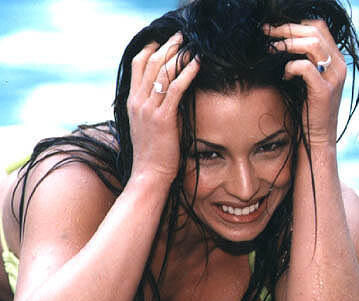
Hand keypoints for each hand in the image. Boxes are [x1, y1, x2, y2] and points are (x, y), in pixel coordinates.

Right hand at [127, 32, 199, 181]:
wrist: (149, 174)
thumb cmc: (151, 153)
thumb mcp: (147, 126)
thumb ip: (154, 108)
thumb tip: (171, 95)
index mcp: (132, 102)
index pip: (138, 65)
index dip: (151, 49)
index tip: (165, 42)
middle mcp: (137, 102)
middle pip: (150, 63)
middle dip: (166, 46)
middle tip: (181, 38)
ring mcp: (148, 110)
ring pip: (162, 72)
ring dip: (178, 56)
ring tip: (191, 47)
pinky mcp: (163, 119)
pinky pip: (175, 89)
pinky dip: (186, 74)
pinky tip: (196, 64)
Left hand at [264, 20, 346, 148]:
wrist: (316, 138)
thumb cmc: (306, 111)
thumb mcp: (305, 82)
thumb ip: (300, 63)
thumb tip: (278, 45)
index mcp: (335, 59)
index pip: (318, 27)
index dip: (295, 24)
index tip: (273, 29)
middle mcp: (338, 65)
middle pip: (314, 31)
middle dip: (286, 29)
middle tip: (266, 32)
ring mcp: (333, 78)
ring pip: (312, 44)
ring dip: (287, 44)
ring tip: (270, 49)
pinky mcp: (323, 91)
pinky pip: (305, 67)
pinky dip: (290, 68)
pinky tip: (284, 76)